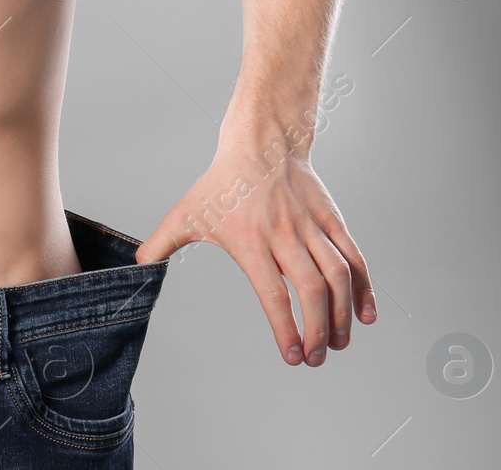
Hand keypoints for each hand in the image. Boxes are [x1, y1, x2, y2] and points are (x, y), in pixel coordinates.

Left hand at [133, 134, 374, 365]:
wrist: (261, 142)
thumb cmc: (222, 182)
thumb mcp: (187, 212)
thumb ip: (161, 242)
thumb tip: (135, 266)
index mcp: (250, 240)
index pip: (273, 292)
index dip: (285, 327)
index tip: (292, 356)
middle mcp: (284, 235)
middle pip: (311, 288)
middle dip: (317, 330)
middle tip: (316, 358)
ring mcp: (310, 226)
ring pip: (338, 275)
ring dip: (343, 314)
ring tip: (339, 342)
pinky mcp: (331, 219)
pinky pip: (353, 256)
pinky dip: (364, 287)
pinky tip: (365, 314)